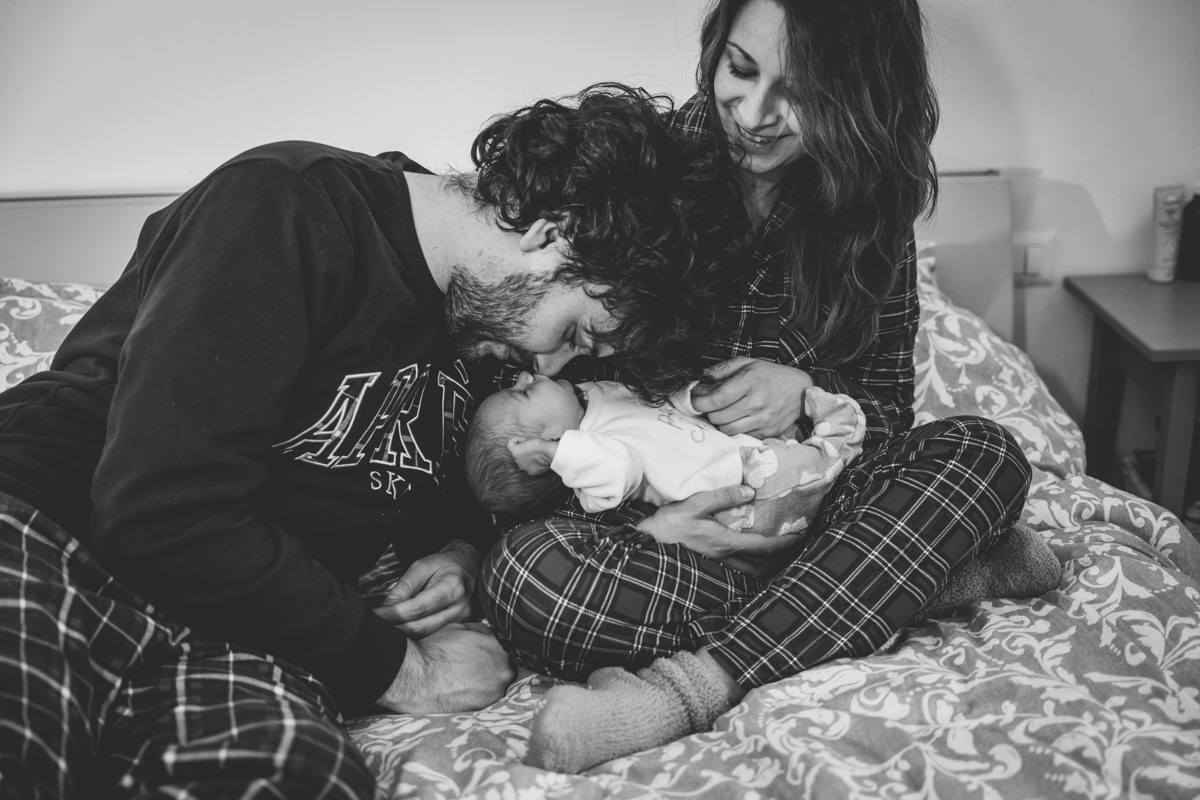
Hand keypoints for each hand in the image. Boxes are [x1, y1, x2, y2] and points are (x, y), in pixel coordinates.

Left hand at [374, 541, 479, 637]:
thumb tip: (387, 607)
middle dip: (395, 628)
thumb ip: (405, 587)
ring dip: (404, 635)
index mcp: (453, 587)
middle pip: (421, 627)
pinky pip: (434, 636)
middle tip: (377, 627)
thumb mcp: (422, 566)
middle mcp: (461, 608)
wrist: (470, 567)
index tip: (375, 615)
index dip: (393, 614)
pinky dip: (416, 636)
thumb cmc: (445, 564)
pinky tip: (403, 631)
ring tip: (387, 629)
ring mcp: (463, 621)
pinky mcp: (460, 629)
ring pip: (426, 636)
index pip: (417, 608)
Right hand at [377, 622, 514, 713]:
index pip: (504, 648)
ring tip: (464, 680)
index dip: (491, 651)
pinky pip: (485, 698)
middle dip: (490, 667)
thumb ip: (481, 630)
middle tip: (470, 668)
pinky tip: (461, 690)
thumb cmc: (437, 650)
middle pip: (502, 668)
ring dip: (485, 683)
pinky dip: (476, 695)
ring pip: (495, 684)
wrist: (420, 677)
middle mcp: (504, 669)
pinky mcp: (485, 706)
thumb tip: (489, 633)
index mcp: (500, 647)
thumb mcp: (460, 628)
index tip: (480, 655)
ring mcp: (496, 689)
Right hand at [635, 485, 799, 561]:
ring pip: (750, 569)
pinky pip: (737, 568)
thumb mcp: (695, 503)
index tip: (801, 534)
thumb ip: (723, 496)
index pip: (764, 545)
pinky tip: (750, 556)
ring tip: (777, 552)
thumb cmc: (668, 523)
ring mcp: (716, 563)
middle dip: (780, 556)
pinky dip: (751, 563)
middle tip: (794, 545)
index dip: (785, 542)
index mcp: (726, 542)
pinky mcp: (708, 563)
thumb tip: (751, 491)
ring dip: (766, 563)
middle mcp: (725, 557)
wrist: (645, 542)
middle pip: (762, 564)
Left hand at [692, 357, 812, 438]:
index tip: (694, 400)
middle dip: (709, 412)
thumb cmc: (771, 375)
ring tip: (724, 412)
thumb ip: (723, 369)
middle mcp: (757, 402)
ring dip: (720, 422)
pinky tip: (738, 419)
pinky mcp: (767, 432)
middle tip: (710, 405)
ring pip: (727, 429)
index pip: (717, 398)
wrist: (800, 391)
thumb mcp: (748, 363)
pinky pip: (741, 435)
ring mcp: (763, 419)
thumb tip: (702, 377)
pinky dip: (735, 429)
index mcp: (750, 381)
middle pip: (718, 417)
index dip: (699, 402)